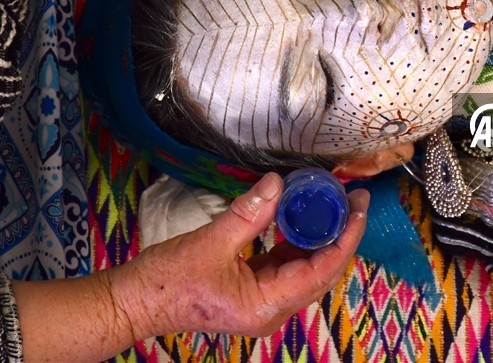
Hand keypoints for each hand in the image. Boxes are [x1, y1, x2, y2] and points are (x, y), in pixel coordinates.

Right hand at [110, 172, 369, 337]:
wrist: (135, 302)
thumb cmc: (168, 281)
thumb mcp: (212, 241)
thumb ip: (250, 213)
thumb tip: (278, 183)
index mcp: (266, 304)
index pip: (321, 270)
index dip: (344, 238)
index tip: (357, 207)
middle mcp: (272, 310)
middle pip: (320, 271)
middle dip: (340, 234)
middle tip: (353, 199)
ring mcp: (263, 303)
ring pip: (305, 269)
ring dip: (320, 237)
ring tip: (334, 203)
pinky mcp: (253, 293)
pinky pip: (286, 267)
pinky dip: (296, 242)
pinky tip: (301, 216)